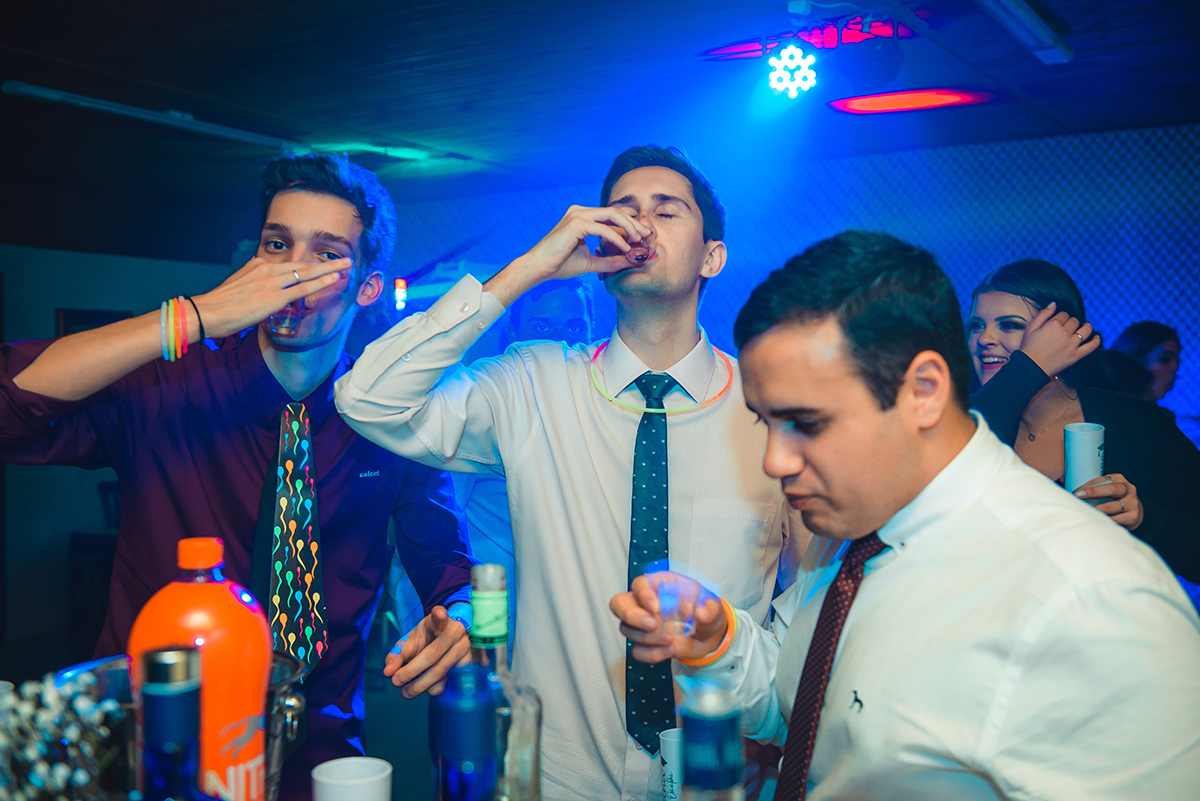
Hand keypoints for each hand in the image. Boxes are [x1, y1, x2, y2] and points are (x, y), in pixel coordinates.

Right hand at [190, 256, 350, 338]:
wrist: (206, 312)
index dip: (309, 265)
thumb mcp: (237, 284)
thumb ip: (252, 279)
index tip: (323, 264)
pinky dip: (321, 283)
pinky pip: (303, 289)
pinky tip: (334, 279)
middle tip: (344, 259)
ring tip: (347, 265)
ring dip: (330, 269)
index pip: (290, 264)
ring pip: (307, 273)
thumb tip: (259, 276)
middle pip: (303, 264)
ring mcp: (272, 282)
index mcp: (258, 266)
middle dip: (326, 262)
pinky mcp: (274, 297)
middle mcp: (267, 270)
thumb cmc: (219, 304)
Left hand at [382, 606, 470, 696]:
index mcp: (441, 621)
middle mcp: (456, 632)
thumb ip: (397, 655)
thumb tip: (388, 671)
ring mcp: (465, 648)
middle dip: (412, 670)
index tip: (439, 613)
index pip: (440, 616)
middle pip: (433, 654)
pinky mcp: (468, 664)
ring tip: (406, 691)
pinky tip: (423, 687)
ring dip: (420, 684)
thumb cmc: (427, 640)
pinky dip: (433, 688)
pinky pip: (449, 681)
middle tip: (396, 681)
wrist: (447, 641)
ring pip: (442, 670)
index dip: (440, 615)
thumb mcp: (411, 641)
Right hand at [485, 206, 651, 305]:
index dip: (629, 225)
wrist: (538, 268)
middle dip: (633, 223)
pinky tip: (626, 248)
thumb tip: (630, 261)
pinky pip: (603, 229)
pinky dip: (617, 238)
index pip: (611, 216)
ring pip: (611, 215)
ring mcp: (577, 215)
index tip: (644, 236)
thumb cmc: (559, 264)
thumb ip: (610, 260)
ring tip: (639, 240)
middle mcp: (580, 212)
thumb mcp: (591, 262)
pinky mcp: (576, 224)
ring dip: (628, 227)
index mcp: (582, 217)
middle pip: (615, 212)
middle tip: (648, 234)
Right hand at [609, 572, 726, 663]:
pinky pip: (636, 650)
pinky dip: (652, 654)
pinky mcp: (644, 643)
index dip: (644, 595)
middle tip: (652, 625)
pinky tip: (670, 650)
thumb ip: (709, 608)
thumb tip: (700, 612)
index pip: (640, 584)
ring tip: (672, 640)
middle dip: (632, 616)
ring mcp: (641, 623)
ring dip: (648, 638)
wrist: (708, 636)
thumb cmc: (706, 611)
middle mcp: (644, 602)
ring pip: (627, 629)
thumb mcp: (713, 607)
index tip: (656, 608)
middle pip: (619, 604)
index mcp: (659, 585)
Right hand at [1018, 302, 1100, 376]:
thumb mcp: (1030, 327)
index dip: (1061, 317)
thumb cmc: (1028, 347)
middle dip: (1071, 322)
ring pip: (1086, 330)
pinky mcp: (1076, 355)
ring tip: (1085, 327)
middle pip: (1074, 321)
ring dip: (1087, 326)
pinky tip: (1097, 337)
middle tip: (1066, 327)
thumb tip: (1054, 304)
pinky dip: (1096, 341)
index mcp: (1053, 324)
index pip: (1064, 314)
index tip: (1058, 322)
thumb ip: (1043, 314)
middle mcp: (1065, 333)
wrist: (1030, 367)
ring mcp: (1072, 344)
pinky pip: (1091, 346)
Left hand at [1074, 473, 1143, 529]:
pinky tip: (1096, 521)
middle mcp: (1129, 489)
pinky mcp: (1133, 516)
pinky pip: (1118, 519)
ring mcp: (1133, 503)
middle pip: (1112, 489)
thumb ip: (1086, 486)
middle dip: (1094, 493)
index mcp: (1119, 480)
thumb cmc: (1111, 499)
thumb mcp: (1104, 489)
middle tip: (1078, 496)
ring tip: (1086, 512)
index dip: (1089, 485)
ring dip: (1098, 510)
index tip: (1076, 492)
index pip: (1104, 479)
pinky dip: (1106, 520)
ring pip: (1114, 506)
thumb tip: (1061, 479)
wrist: (1133, 513)